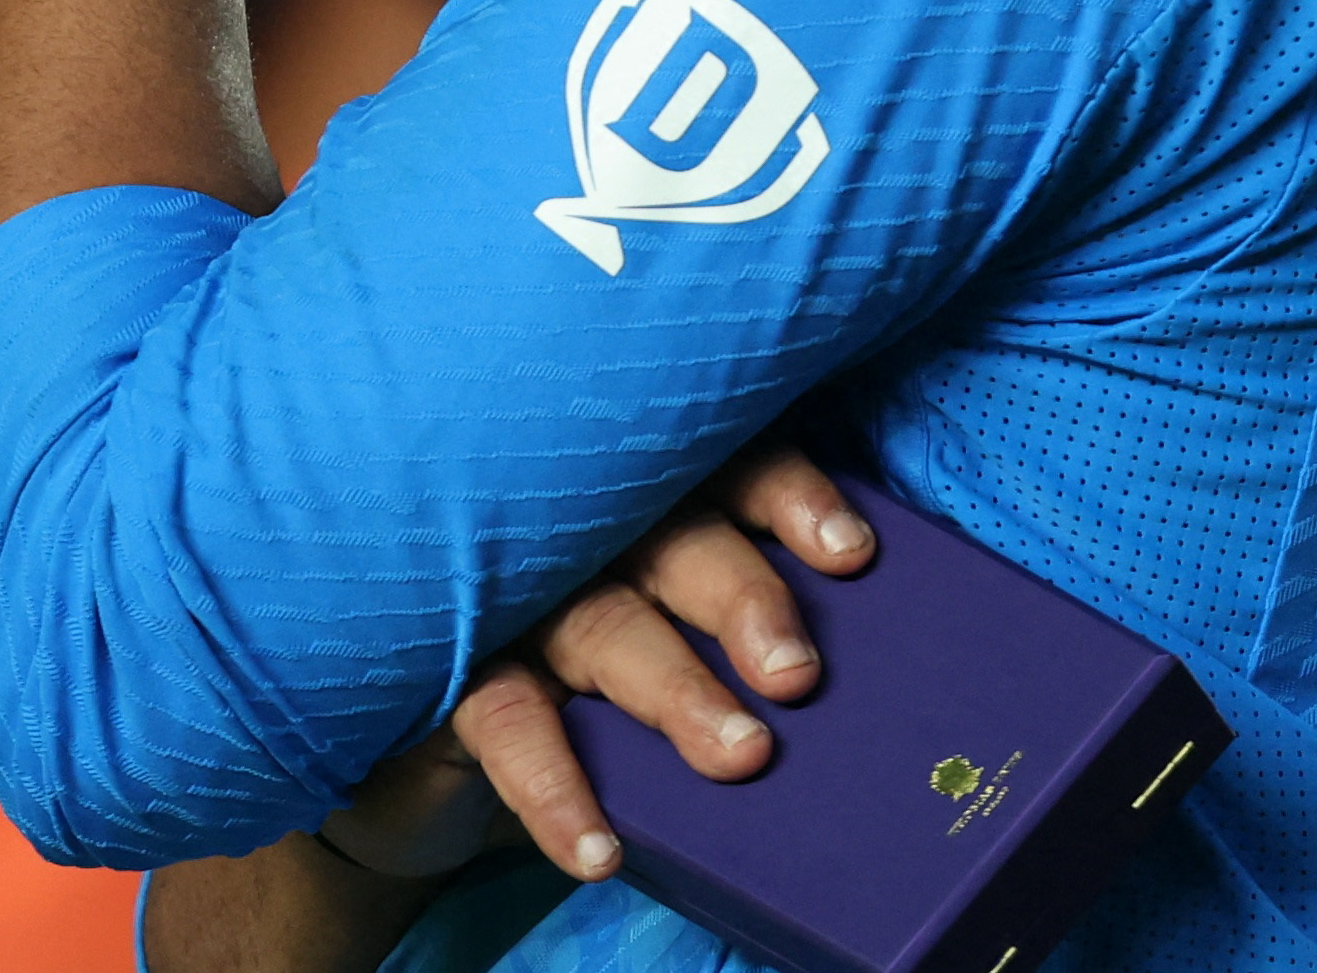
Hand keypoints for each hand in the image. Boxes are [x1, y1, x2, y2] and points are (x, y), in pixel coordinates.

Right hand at [318, 438, 876, 885]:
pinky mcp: (462, 666)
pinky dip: (552, 786)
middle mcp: (593, 530)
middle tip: (797, 675)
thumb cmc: (608, 659)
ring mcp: (523, 595)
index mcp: (661, 502)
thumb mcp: (683, 625)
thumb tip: (870, 699)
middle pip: (677, 542)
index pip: (733, 469)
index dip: (792, 500)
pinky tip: (598, 848)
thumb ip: (750, 635)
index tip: (851, 556)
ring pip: (604, 624)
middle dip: (743, 599)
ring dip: (673, 689)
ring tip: (742, 754)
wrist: (445, 721)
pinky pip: (509, 720)